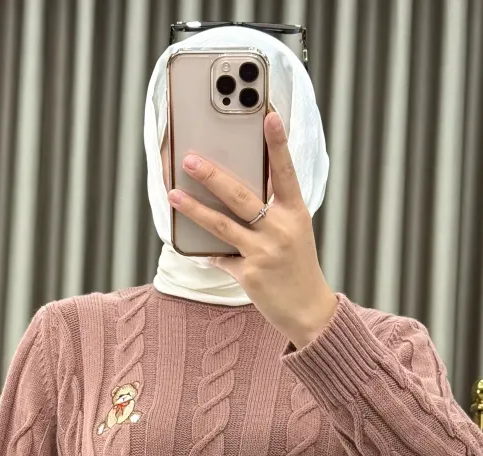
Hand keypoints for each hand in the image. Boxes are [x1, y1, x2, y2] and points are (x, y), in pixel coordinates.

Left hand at [168, 111, 337, 349]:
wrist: (309, 311)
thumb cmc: (298, 267)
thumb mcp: (295, 232)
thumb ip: (274, 209)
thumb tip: (241, 186)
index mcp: (296, 213)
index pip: (286, 172)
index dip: (278, 143)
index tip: (269, 116)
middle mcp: (280, 230)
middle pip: (240, 196)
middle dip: (212, 175)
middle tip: (190, 158)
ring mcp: (263, 253)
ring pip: (221, 225)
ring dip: (194, 209)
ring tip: (174, 195)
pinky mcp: (249, 275)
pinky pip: (220, 258)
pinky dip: (206, 252)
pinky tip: (191, 246)